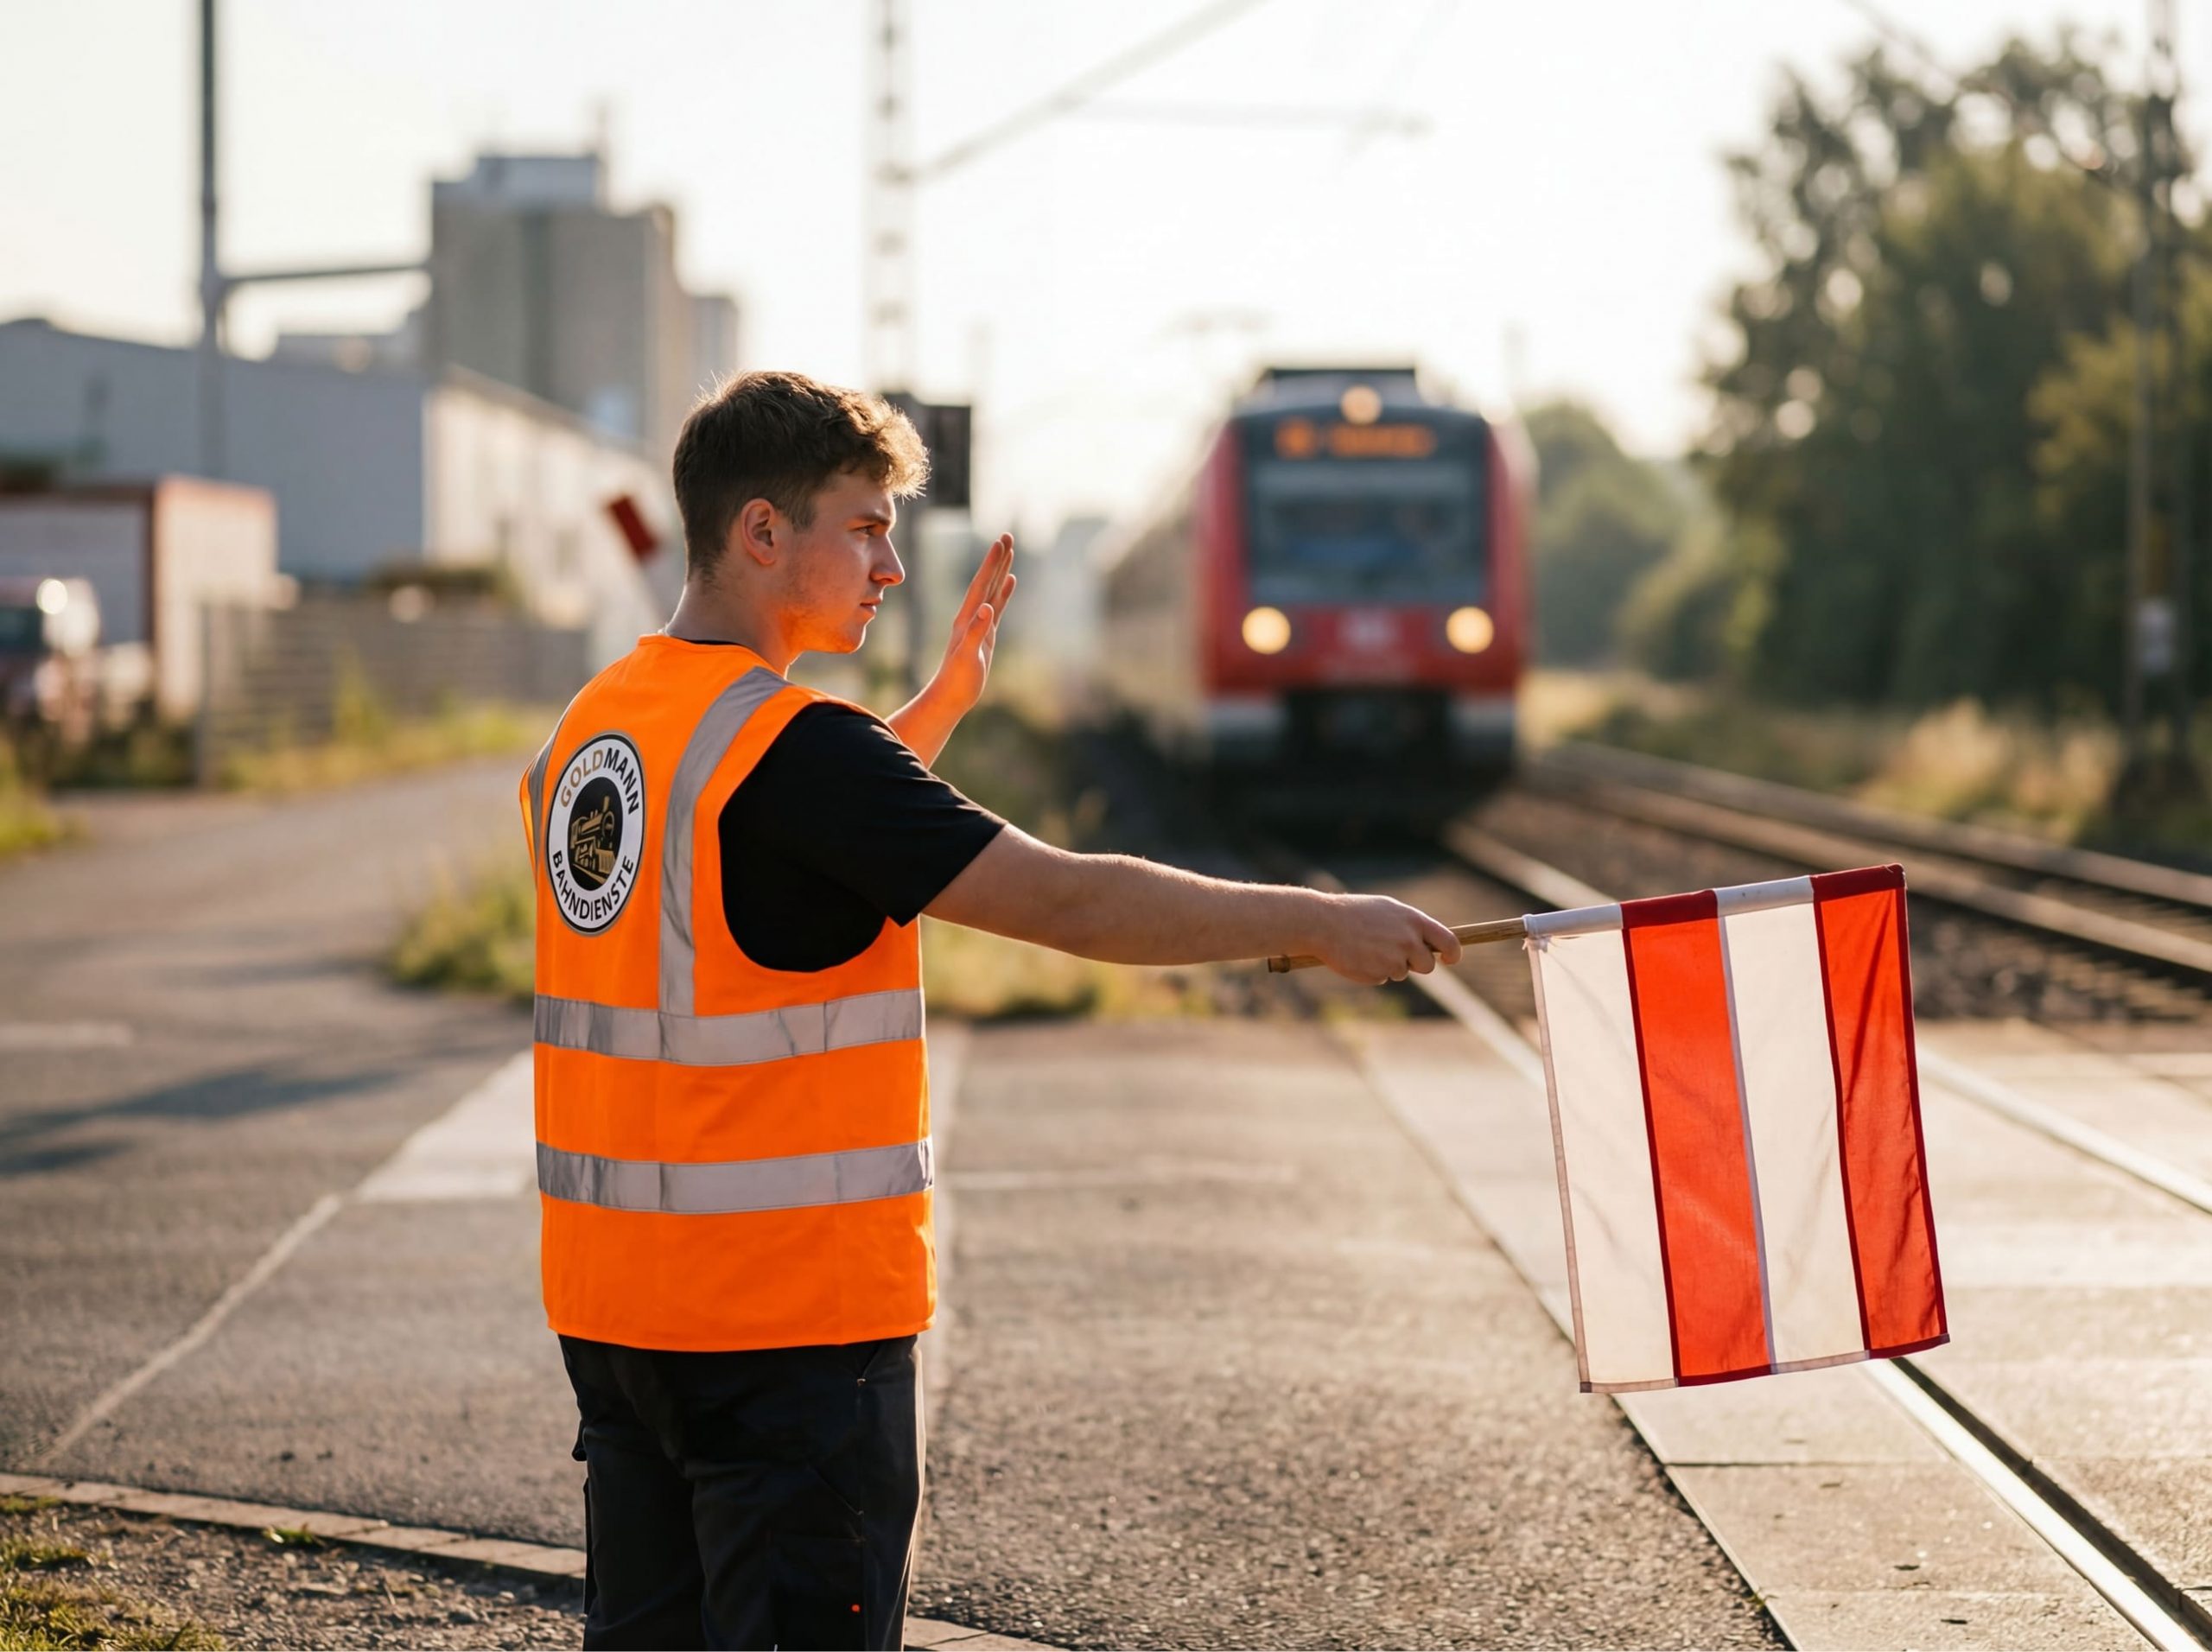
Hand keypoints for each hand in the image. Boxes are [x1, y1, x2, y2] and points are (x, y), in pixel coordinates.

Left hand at [928, 534, 1015, 714]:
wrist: (951, 696)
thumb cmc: (958, 679)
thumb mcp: (968, 656)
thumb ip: (976, 632)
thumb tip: (986, 608)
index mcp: (967, 618)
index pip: (980, 585)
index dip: (991, 564)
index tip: (1001, 543)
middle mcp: (972, 616)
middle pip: (986, 581)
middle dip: (997, 559)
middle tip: (1008, 536)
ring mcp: (979, 624)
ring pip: (992, 590)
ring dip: (1001, 570)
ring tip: (1010, 551)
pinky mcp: (985, 634)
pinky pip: (997, 606)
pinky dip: (1004, 592)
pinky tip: (1010, 581)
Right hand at [1306, 893, 1463, 984]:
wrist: (1323, 923)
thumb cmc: (1354, 913)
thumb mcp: (1387, 911)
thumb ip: (1410, 926)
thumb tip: (1429, 941)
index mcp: (1413, 921)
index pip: (1449, 941)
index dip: (1453, 953)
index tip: (1450, 959)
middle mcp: (1408, 941)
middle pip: (1427, 965)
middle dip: (1416, 964)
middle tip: (1395, 954)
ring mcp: (1394, 960)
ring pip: (1402, 973)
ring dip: (1390, 966)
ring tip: (1368, 948)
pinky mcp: (1379, 974)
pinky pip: (1383, 978)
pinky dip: (1373, 971)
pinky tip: (1358, 956)